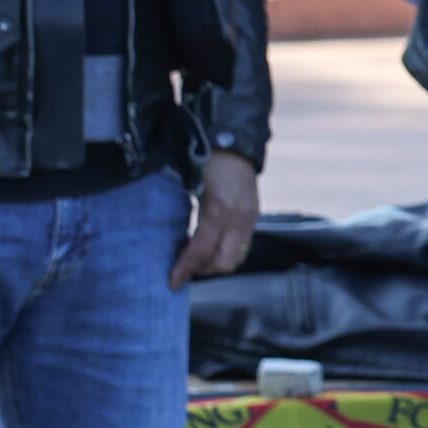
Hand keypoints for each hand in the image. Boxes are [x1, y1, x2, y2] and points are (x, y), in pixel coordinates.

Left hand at [171, 152, 258, 289]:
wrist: (236, 146)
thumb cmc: (208, 163)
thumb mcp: (192, 189)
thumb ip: (190, 217)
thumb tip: (179, 244)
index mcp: (218, 210)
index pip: (201, 250)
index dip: (185, 269)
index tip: (173, 282)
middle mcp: (238, 218)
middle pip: (224, 262)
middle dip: (203, 270)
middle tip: (186, 269)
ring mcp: (250, 218)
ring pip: (236, 257)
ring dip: (216, 263)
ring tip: (198, 258)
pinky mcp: (254, 216)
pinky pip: (241, 244)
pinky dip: (225, 250)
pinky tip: (212, 244)